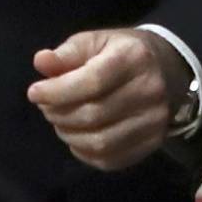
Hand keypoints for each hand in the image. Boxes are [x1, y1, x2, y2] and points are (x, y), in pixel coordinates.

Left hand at [26, 27, 187, 170]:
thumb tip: (41, 62)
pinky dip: (85, 153)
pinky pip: (111, 159)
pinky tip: (76, 137)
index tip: (34, 92)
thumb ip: (66, 53)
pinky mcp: (154, 143)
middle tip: (46, 107)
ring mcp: (156, 121)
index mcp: (133, 58)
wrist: (166, 69)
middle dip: (59, 114)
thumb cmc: (119, 53)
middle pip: (94, 114)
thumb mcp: (93, 42)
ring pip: (101, 142)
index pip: (92, 81)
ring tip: (60, 121)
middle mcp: (150, 91)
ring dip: (69, 135)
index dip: (57, 91)